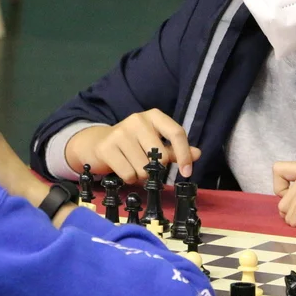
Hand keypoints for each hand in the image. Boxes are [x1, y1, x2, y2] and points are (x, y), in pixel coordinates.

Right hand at [66, 109, 201, 184]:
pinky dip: (130, 179)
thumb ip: (176, 150)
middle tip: (149, 167)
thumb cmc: (133, 144)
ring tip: (134, 167)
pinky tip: (124, 169)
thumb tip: (197, 154)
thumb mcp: (156, 143)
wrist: (98, 144)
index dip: (184, 155)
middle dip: (157, 169)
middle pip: (160, 155)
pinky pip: (129, 174)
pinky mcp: (107, 147)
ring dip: (142, 176)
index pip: (176, 133)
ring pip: (144, 168)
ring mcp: (121, 132)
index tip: (187, 172)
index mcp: (154, 116)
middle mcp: (138, 119)